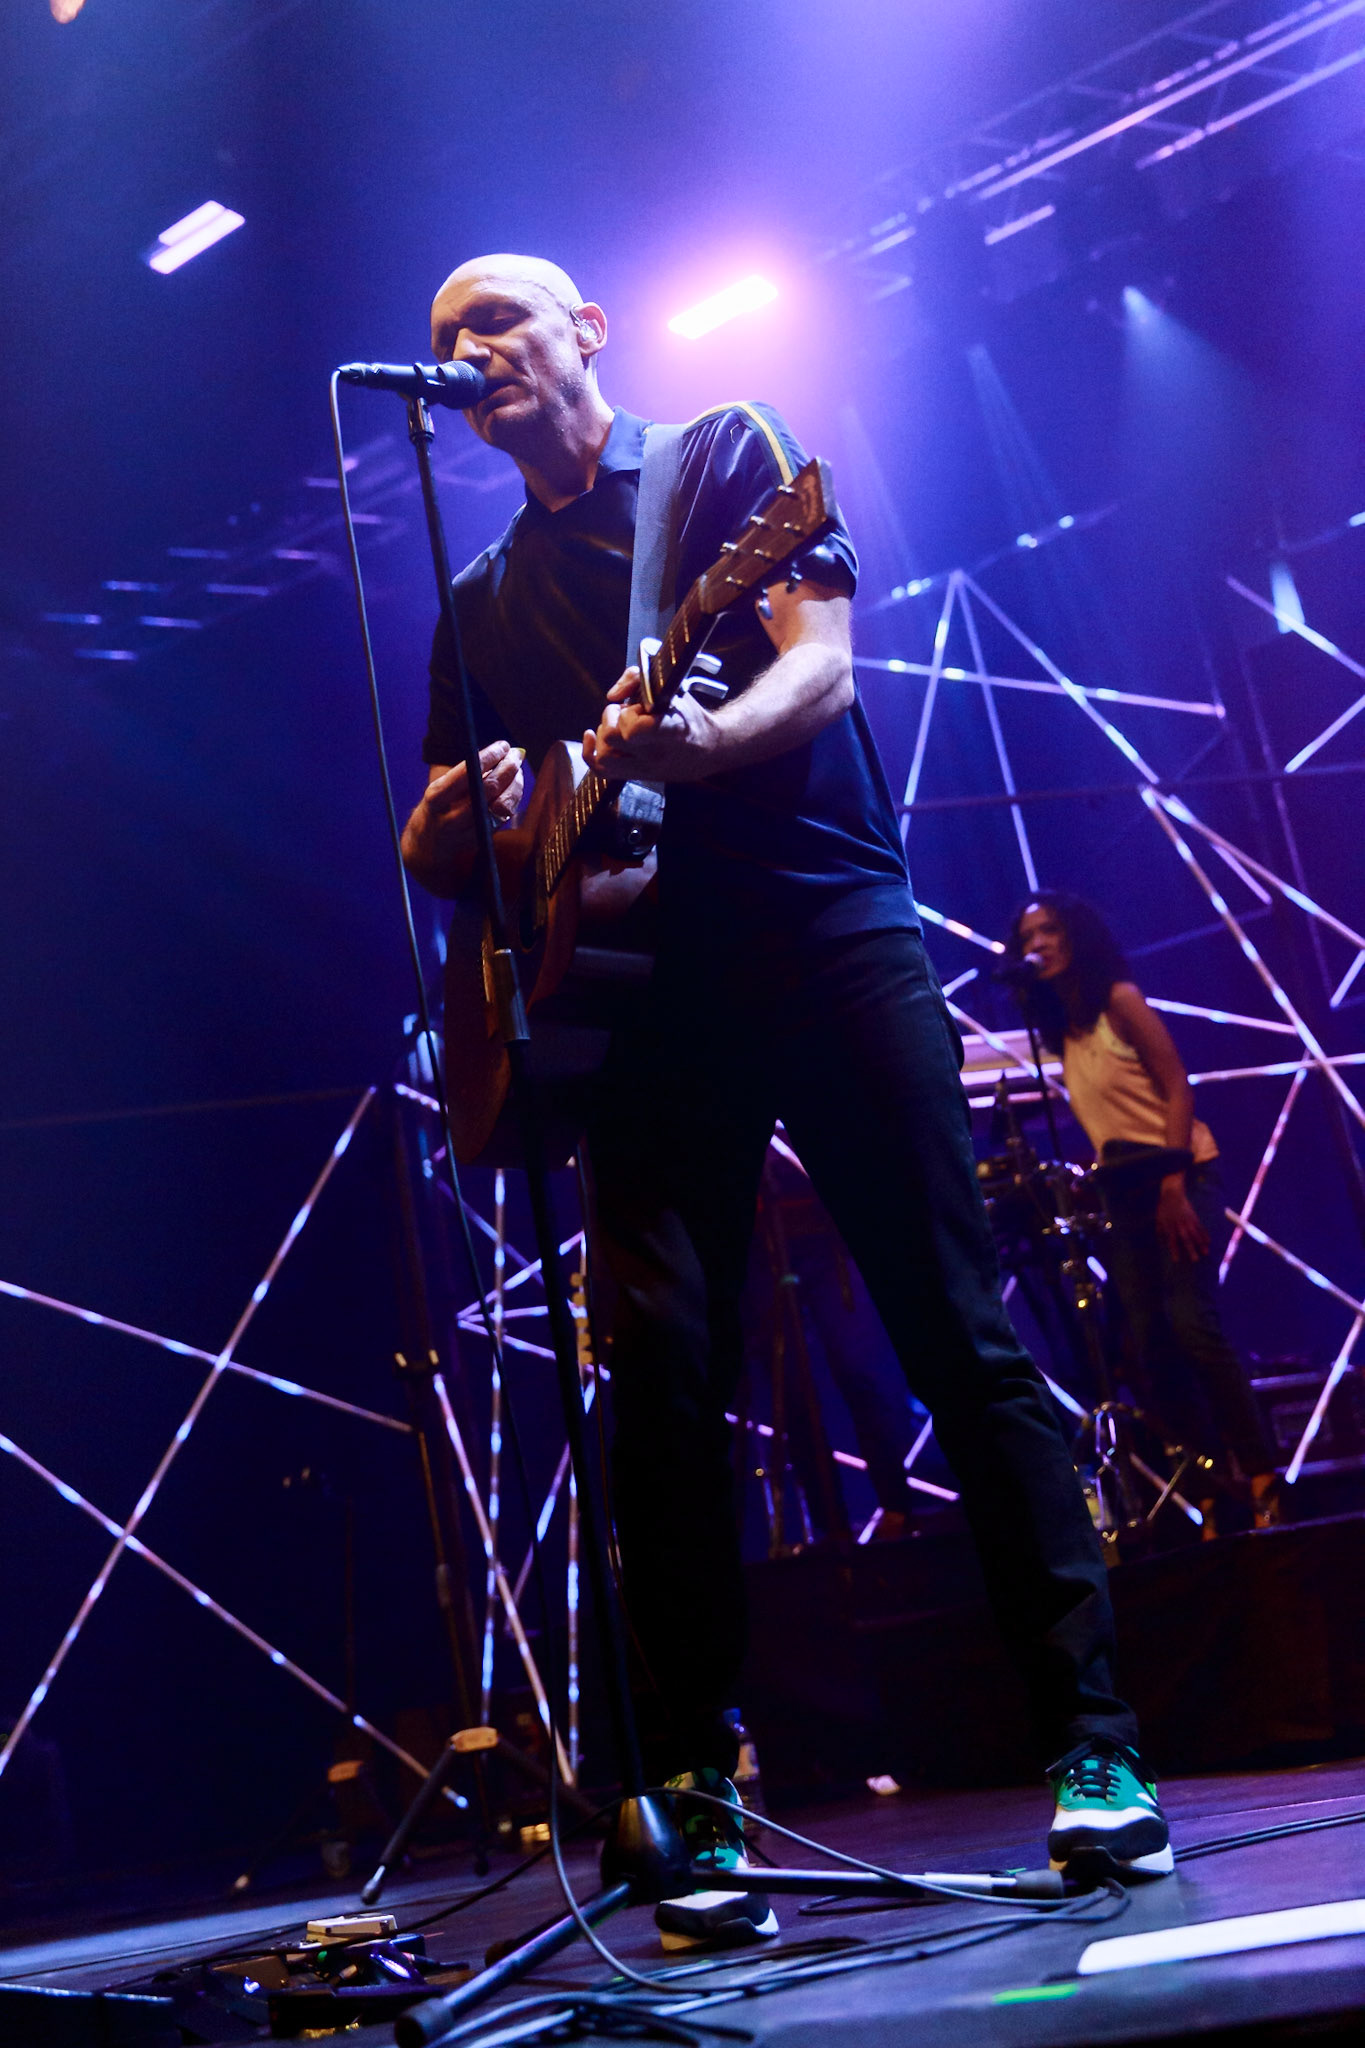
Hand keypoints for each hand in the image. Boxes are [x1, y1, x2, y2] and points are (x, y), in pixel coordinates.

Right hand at [423, 742, 523, 844]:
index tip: (503, 745)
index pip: (468, 771)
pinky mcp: (483, 839)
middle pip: (489, 789)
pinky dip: (513, 797)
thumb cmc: (439, 805)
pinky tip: (513, 785)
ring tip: (516, 769)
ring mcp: (469, 831)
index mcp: (437, 796)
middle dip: (507, 768)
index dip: (490, 756)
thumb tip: (503, 750)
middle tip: (516, 755)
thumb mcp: (441, 786)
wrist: (430, 842)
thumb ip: (468, 771)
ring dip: (515, 783)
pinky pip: (505, 815)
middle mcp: (451, 816)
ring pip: (502, 804)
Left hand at [582, 668, 718, 782]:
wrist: (709, 749)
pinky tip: (592, 735)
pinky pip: (601, 771)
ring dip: (603, 735)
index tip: (637, 707)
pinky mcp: (637, 776)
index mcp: (670, 729)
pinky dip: (590, 753)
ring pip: (603, 757)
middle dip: (611, 717)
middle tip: (624, 711)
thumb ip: (637, 678)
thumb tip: (612, 695)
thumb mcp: (671, 687)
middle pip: (612, 738)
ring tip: (618, 725)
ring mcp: (646, 769)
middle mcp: (656, 753)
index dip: (626, 716)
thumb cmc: (688, 714)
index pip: (634, 731)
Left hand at [1156, 1176, 1208, 1262]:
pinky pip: (1200, 1227)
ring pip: (1196, 1234)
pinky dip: (1204, 1235)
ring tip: (1205, 1253)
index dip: (1174, 1251)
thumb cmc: (1164, 1208)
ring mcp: (1188, 1221)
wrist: (1172, 1194)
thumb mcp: (1159, 1220)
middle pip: (1186, 1239)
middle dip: (1191, 1250)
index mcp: (1169, 1227)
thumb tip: (1162, 1244)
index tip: (1177, 1260)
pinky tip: (1208, 1242)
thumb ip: (1161, 1233)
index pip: (1172, 1241)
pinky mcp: (1194, 1217)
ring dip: (1201, 1244)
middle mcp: (1179, 1226)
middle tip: (1195, 1260)